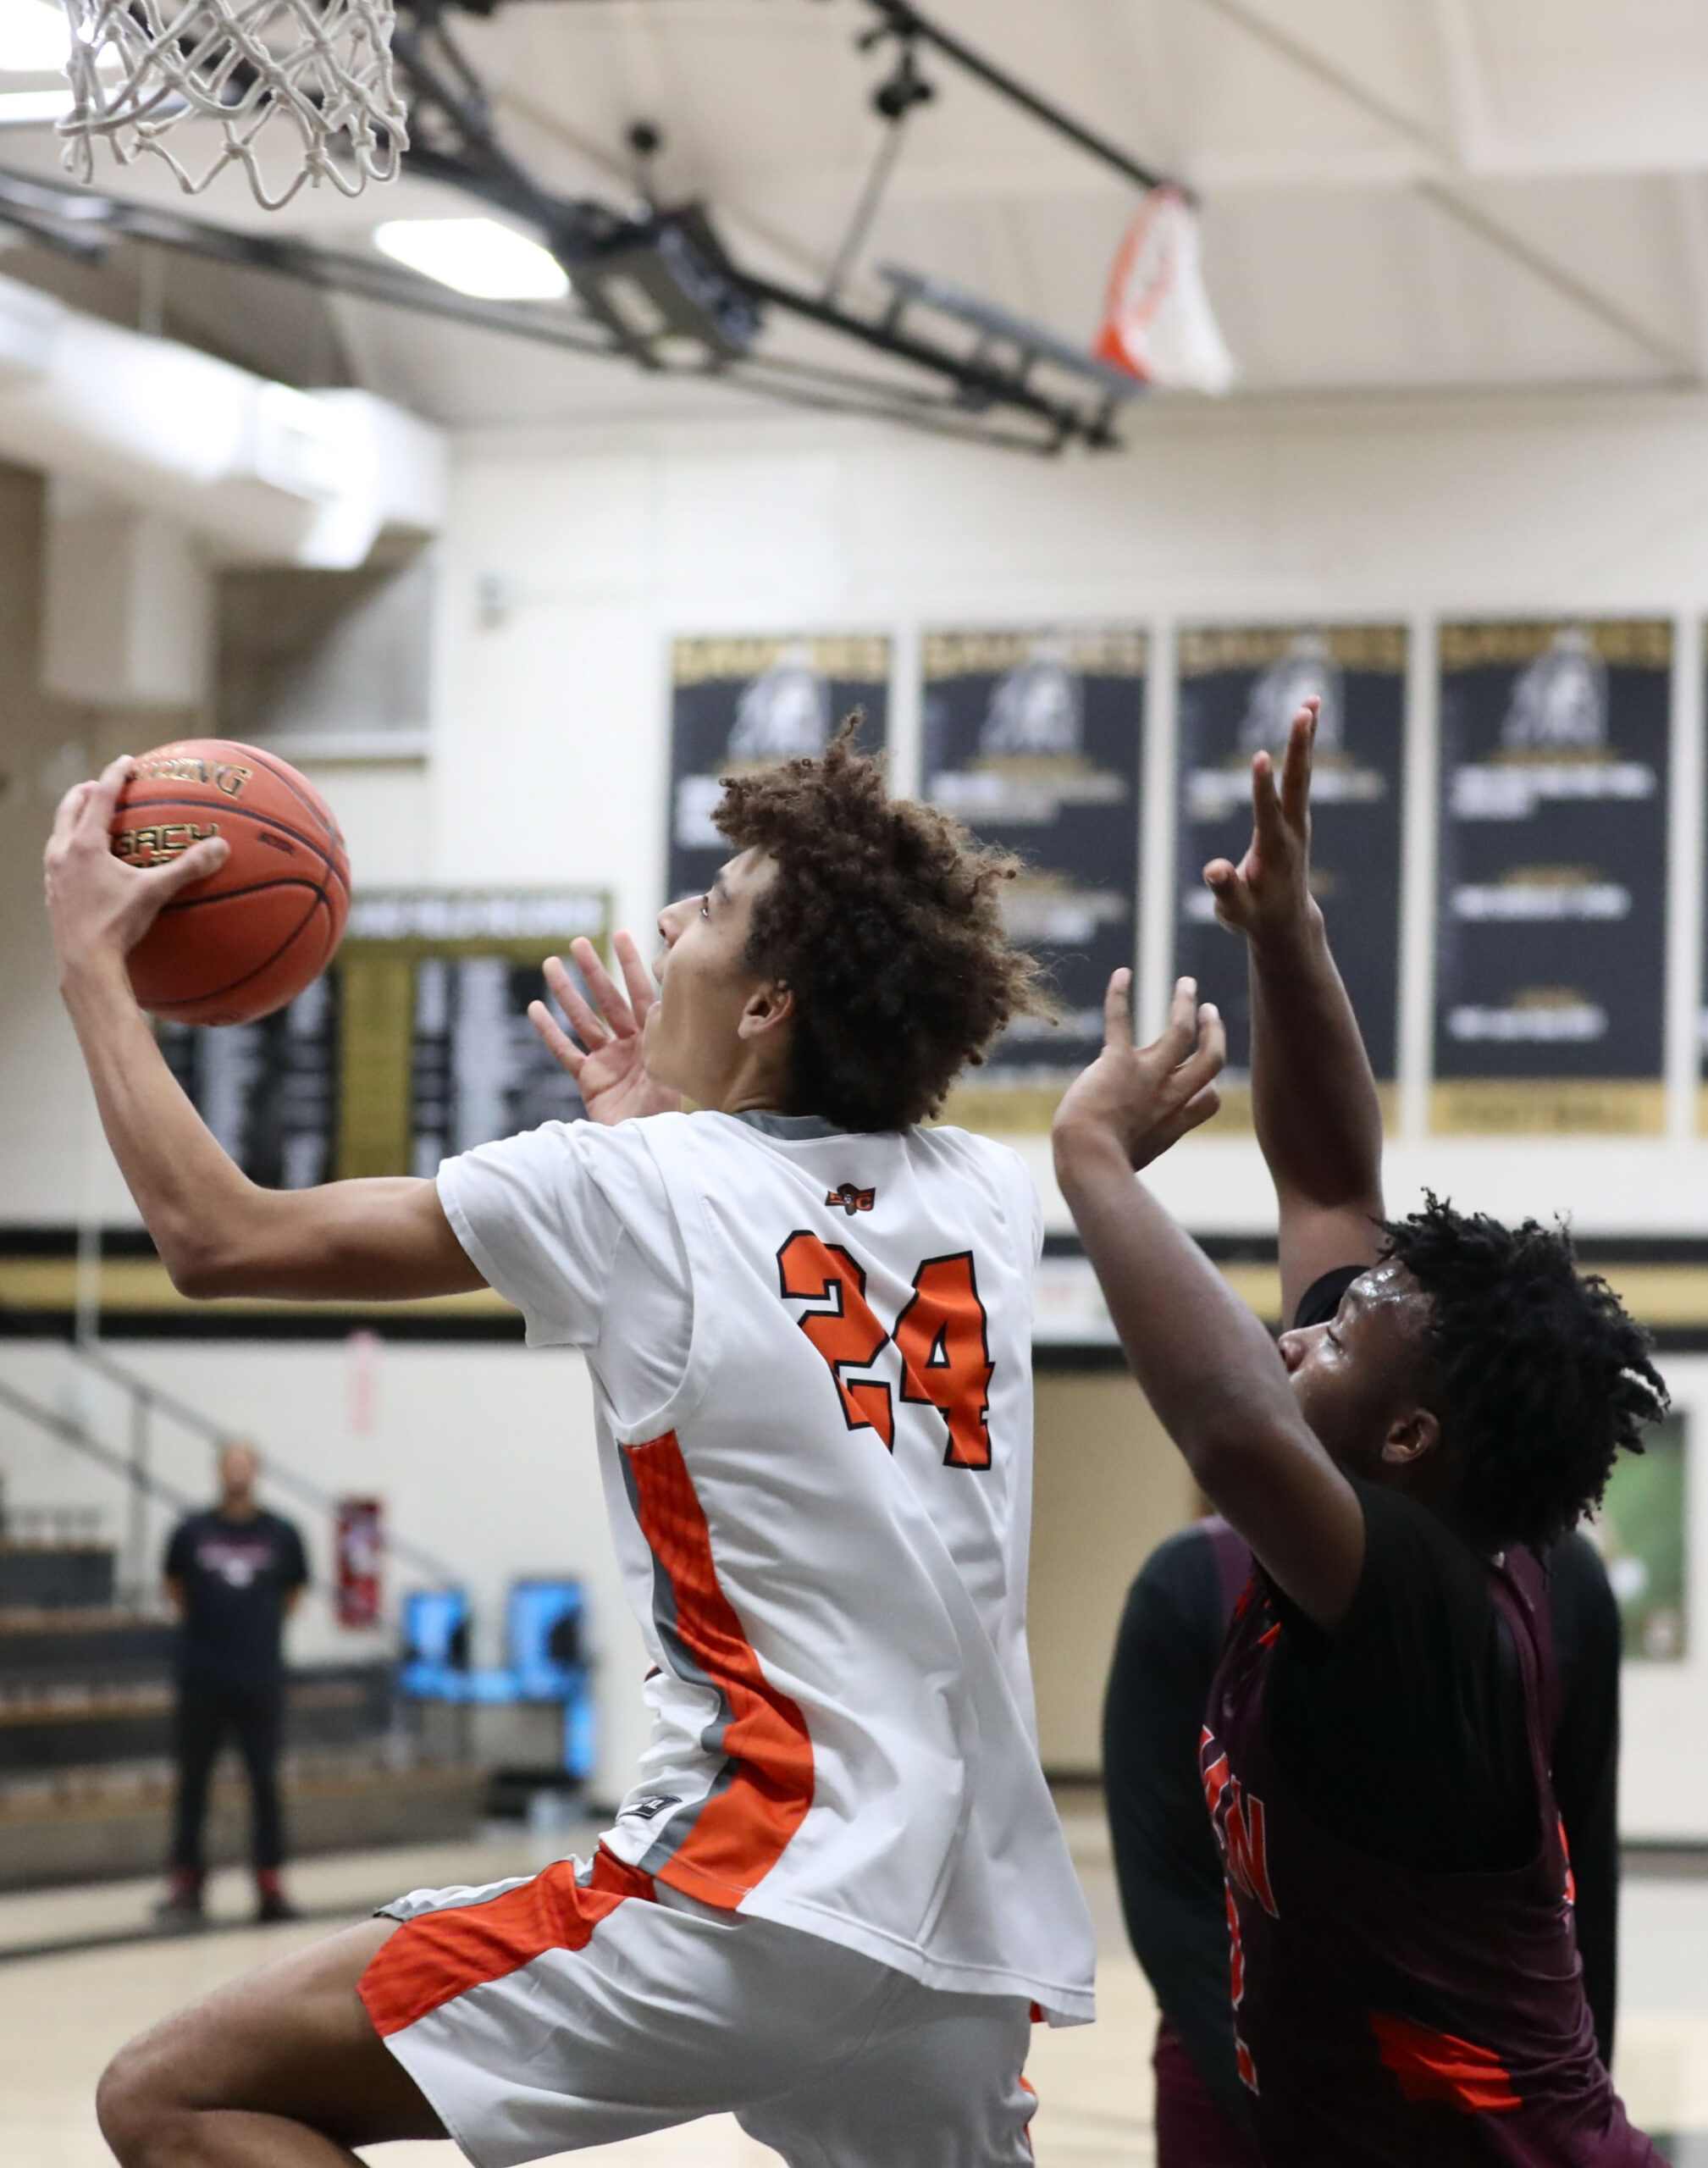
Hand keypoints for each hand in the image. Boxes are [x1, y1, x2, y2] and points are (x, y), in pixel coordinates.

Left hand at [44, 756, 229, 984]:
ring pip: (59, 832)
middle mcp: (62, 853)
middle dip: (86, 792)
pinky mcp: (52, 894)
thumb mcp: (155, 893)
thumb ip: (188, 868)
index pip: (100, 796)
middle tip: (102, 785)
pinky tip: (88, 865)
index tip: (127, 761)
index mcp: (84, 844)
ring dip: (74, 819)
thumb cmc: (117, 925)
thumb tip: (222, 847)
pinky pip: (59, 859)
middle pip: (69, 807)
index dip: (115, 775)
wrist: (83, 963)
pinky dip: (72, 848)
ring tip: (91, 820)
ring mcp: (53, 874)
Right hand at [527, 933, 682, 1125]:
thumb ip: (666, 1039)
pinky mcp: (590, 1080)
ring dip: (567, 992)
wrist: (651, 1148)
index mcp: (657, 1040)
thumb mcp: (674, 1072)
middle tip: (578, 942)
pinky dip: (550, 1031)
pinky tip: (536, 1008)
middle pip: (609, 1000)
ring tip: (551, 964)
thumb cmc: (673, 1114)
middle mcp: (632, 1046)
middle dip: (594, 971)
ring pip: (583, 1020)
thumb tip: (663, 1002)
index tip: (621, 935)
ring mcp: (609, 1061)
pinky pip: (566, 1051)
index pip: (642, 994)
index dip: (631, 965)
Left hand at [1053, 973, 1224, 1172]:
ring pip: (1181, 1032)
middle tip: (1208, 1011)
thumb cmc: (1097, 1167)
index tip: (1202, 1079)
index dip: (1210, 1086)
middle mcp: (1168, 1097)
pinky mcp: (1118, 1062)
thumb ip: (1128, 1149)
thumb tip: (1111, 1152)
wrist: (1088, 1159)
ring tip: (1187, 983)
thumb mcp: (1128, 1164)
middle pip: (1210, 1060)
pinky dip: (1120, 995)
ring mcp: (1147, 1076)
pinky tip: (1121, 973)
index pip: (1209, 1099)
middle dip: (1214, 1033)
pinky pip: (1122, 1020)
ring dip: (1186, 1004)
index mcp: (1172, 1123)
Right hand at [1201, 696, 1318, 944]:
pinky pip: (1300, 774)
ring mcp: (1297, 820)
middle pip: (1298, 782)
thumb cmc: (1253, 915)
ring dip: (1307, 737)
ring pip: (1303, 772)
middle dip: (1299, 746)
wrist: (1285, 922)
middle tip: (1304, 711)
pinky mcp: (1296, 815)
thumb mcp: (1234, 911)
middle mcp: (1292, 829)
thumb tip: (1214, 869)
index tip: (1260, 757)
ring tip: (1312, 700)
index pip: (1268, 812)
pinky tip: (1305, 720)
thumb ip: (1226, 890)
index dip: (1262, 787)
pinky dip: (1303, 747)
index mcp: (1274, 849)